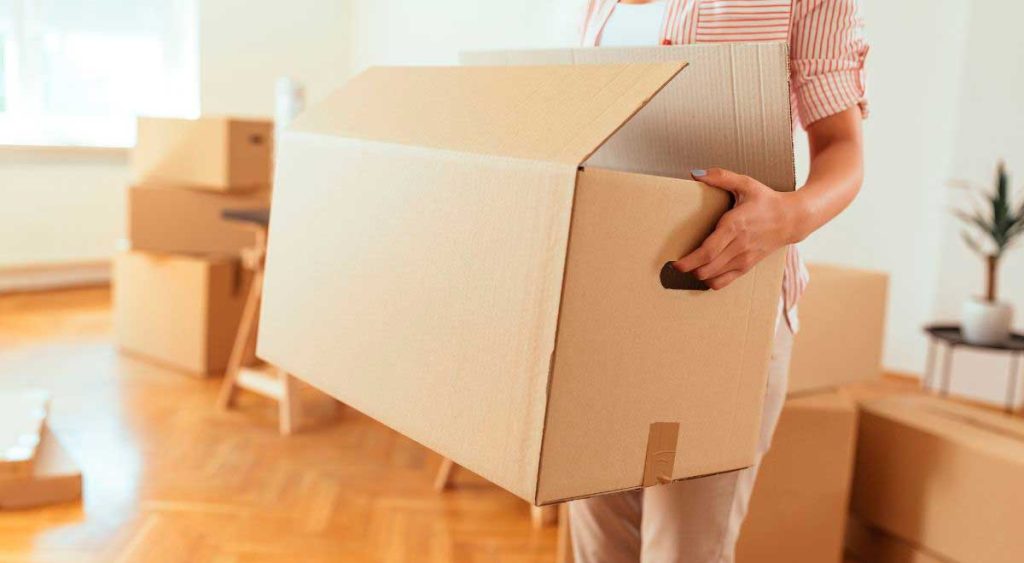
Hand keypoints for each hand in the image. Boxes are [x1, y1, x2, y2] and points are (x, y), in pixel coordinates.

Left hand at [672, 168, 804, 289]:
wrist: (793, 219)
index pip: (708, 251)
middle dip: (689, 269)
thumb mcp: (746, 183)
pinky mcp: (748, 266)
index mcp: (735, 226)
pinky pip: (725, 282)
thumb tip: (696, 174)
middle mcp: (739, 245)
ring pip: (715, 277)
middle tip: (676, 264)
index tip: (676, 263)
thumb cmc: (767, 200)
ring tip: (689, 267)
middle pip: (708, 267)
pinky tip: (705, 273)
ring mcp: (744, 259)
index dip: (690, 261)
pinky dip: (711, 281)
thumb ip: (721, 177)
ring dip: (699, 275)